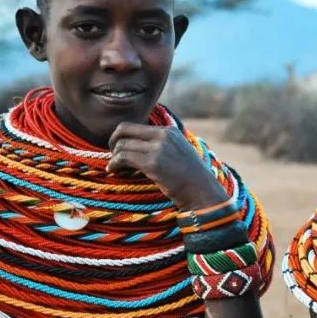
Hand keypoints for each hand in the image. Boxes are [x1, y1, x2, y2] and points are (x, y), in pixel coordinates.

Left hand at [107, 123, 226, 211]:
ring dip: (114, 158)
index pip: (135, 126)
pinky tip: (114, 171)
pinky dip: (114, 165)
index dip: (122, 137)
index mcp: (169, 131)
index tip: (120, 150)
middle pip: (124, 129)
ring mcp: (159, 148)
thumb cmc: (191, 178)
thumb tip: (138, 147)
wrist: (202, 191)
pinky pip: (123, 158)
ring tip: (116, 169)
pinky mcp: (153, 163)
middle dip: (113, 142)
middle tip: (113, 156)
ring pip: (122, 145)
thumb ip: (162, 145)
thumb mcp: (179, 152)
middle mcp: (163, 135)